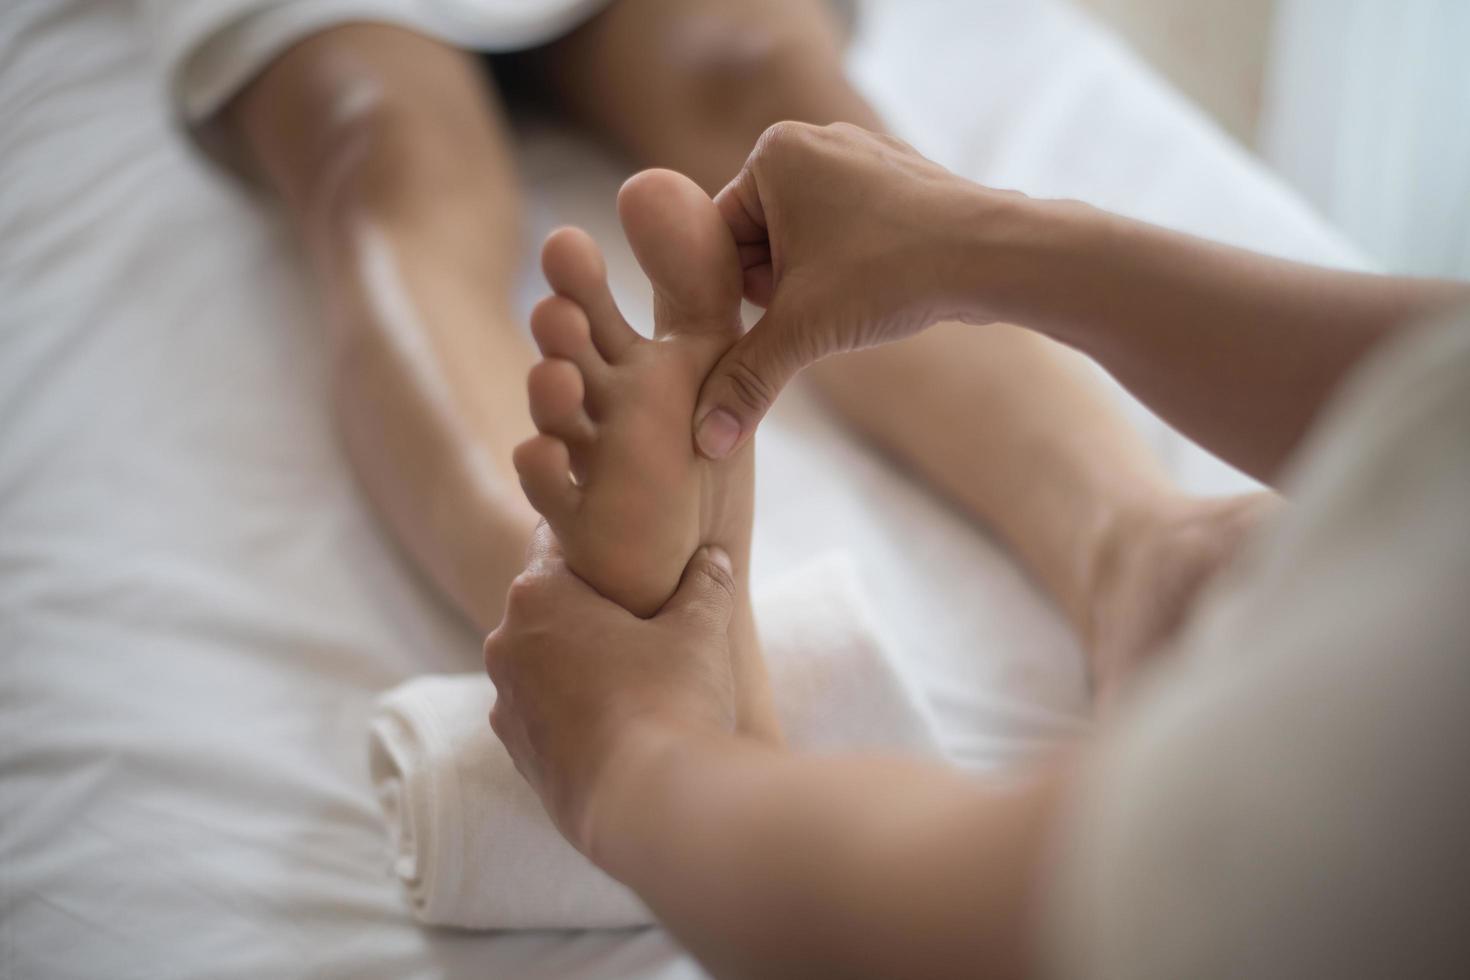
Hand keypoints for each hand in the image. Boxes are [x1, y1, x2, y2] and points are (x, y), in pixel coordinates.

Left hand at [484, 524, 741, 853]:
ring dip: (581, 662)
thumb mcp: (699, 630)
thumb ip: (705, 585)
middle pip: (548, 605)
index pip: (555, 541)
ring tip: (637, 673)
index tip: (628, 549)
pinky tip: (623, 721)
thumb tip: (715, 558)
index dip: (595, 542)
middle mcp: (506, 645)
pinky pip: (547, 713)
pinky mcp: (520, 756)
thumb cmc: (670, 701)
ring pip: (544, 663)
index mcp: (537, 596)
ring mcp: (507, 705)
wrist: (648, 806)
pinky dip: (576, 710)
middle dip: (590, 607)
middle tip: (643, 611)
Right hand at [693, 121, 1008, 457]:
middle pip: (761, 237)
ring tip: (852, 301)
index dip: (742, 292)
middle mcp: (813, 139)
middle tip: (816, 313)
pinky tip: (881, 289)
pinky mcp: (898, 178)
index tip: (779, 317)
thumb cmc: (891, 274)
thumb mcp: (802, 331)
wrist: (995, 255)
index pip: (719, 236)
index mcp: (774, 152)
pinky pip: (849, 230)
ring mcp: (860, 153)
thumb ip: (745, 380)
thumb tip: (708, 442)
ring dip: (816, 284)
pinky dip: (853, 268)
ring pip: (807, 239)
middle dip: (781, 287)